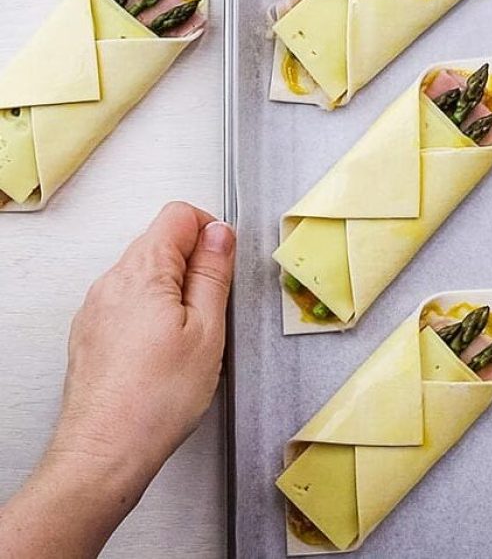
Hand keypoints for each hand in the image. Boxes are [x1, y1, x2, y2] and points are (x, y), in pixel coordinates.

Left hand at [0, 202, 234, 557]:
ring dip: (174, 290)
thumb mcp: (207, 329)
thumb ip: (213, 273)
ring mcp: (96, 307)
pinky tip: (166, 351)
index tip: (225, 260)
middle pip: (160, 242)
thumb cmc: (155, 399)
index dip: (210, 230)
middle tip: (213, 307)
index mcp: (143, 271)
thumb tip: (220, 234)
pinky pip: (128, 302)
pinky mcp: (91, 332)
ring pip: (145, 274)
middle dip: (194, 264)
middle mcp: (112, 281)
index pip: (178, 215)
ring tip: (191, 336)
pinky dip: (153, 312)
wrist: (105, 451)